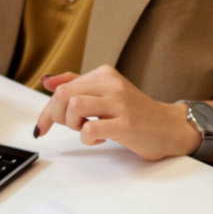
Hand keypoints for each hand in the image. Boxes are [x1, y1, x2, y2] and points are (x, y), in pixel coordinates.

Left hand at [33, 67, 200, 161]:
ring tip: (86, 130)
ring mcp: (120, 103)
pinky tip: (101, 139)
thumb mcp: (105, 94)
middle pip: (63, 94)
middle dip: (56, 116)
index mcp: (104, 74)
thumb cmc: (135, 114)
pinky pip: (90, 129)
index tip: (42, 127)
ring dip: (73, 124)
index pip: (62, 87)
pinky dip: (88, 138)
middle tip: (71, 128)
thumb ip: (77, 85)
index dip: (46, 110)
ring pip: (74, 106)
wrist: (169, 128)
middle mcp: (111, 84)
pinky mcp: (126, 124)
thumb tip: (47, 81)